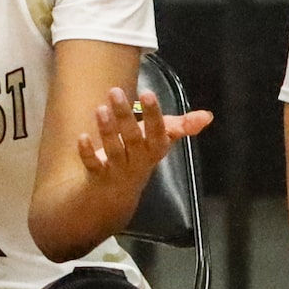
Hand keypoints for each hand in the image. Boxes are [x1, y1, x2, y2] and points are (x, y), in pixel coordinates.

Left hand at [74, 85, 212, 192]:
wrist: (116, 196)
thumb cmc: (140, 157)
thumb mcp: (160, 142)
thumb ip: (182, 127)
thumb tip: (208, 116)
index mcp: (154, 150)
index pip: (158, 133)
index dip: (154, 115)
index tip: (149, 92)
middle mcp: (138, 161)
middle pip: (133, 139)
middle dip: (125, 116)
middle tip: (115, 91)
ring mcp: (118, 170)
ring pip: (114, 151)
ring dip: (107, 131)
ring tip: (100, 109)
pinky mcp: (98, 176)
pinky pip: (93, 165)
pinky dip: (88, 153)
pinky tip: (81, 138)